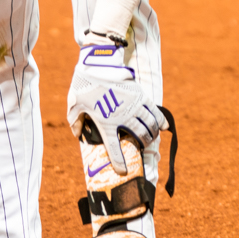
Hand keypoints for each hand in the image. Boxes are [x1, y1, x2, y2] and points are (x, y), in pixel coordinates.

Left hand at [66, 42, 167, 174]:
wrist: (97, 66)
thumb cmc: (84, 86)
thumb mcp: (73, 107)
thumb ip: (75, 122)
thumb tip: (77, 133)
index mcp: (107, 124)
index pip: (115, 149)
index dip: (119, 163)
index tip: (123, 171)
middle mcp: (124, 118)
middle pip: (141, 136)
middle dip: (144, 144)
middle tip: (143, 146)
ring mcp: (135, 107)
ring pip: (151, 125)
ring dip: (153, 134)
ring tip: (152, 137)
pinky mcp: (141, 96)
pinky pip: (156, 111)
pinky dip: (161, 121)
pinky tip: (165, 127)